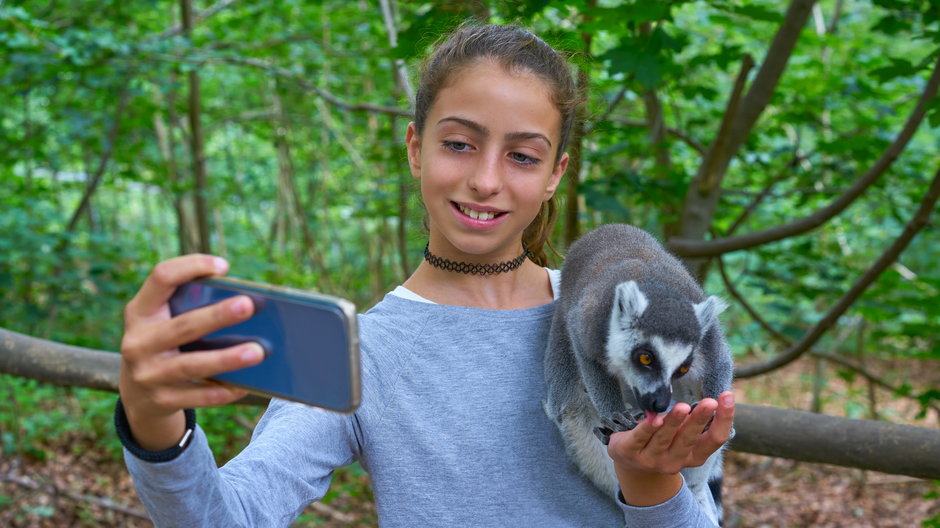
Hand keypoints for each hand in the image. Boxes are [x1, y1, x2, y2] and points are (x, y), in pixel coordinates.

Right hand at [118, 254, 265, 450]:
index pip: (161, 278)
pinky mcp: (161, 401)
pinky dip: (223, 391)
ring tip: (257, 352)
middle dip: (217, 316)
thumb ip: (188, 307)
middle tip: (248, 305)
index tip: (223, 265)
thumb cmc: (164, 344)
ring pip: (192, 365)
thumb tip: (245, 302)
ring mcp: (148, 374)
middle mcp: (139, 342)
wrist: (137, 396)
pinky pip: (198, 396)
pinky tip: (245, 385)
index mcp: (140, 312)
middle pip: (183, 326)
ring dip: (227, 359)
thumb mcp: (162, 322)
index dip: (191, 266)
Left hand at [607, 391, 734, 505]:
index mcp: (694, 456)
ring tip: (683, 407)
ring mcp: (651, 460)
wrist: (629, 460)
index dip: (724, 419)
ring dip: (674, 422)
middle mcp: (675, 461)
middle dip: (699, 420)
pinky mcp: (629, 452)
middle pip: (689, 439)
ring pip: (664, 438)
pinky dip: (648, 428)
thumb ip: (693, 423)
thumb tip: (712, 401)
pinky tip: (655, 419)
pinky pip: (640, 438)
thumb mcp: (681, 434)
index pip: (714, 440)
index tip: (727, 396)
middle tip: (709, 402)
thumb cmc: (662, 440)